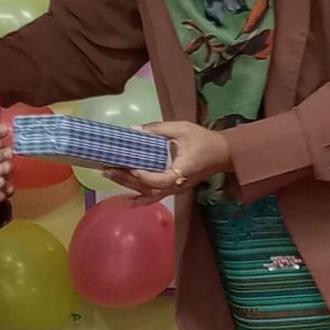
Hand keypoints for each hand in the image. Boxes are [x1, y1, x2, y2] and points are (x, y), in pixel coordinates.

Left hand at [107, 118, 231, 196]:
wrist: (221, 154)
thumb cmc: (203, 140)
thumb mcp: (182, 129)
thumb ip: (158, 129)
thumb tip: (134, 130)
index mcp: (183, 170)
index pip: (162, 179)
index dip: (147, 176)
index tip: (132, 168)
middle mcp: (177, 184)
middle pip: (149, 188)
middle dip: (127, 179)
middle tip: (108, 169)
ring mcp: (175, 189)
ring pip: (149, 193)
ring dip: (128, 186)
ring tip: (109, 175)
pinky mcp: (173, 189)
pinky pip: (154, 197)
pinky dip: (139, 200)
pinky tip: (124, 200)